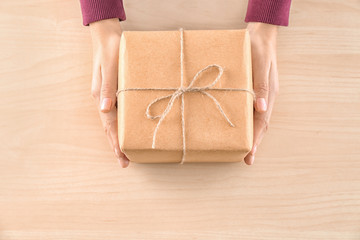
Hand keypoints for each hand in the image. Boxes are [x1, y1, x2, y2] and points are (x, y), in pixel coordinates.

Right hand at [89, 18, 129, 167]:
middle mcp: (102, 99)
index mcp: (101, 96)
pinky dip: (119, 125)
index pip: (109, 124)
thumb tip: (104, 109)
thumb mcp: (109, 67)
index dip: (116, 141)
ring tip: (124, 152)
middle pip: (109, 127)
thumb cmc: (110, 49)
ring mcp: (106, 96)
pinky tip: (124, 129)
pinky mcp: (112, 91)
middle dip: (116, 145)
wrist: (106, 36)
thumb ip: (107, 87)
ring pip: (112, 122)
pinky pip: (115, 112)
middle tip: (124, 163)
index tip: (122, 156)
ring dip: (117, 138)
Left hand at [244, 22, 279, 164]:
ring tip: (244, 149)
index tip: (249, 154)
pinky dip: (248, 121)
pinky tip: (241, 126)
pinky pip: (251, 110)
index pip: (262, 122)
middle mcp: (265, 98)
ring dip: (251, 134)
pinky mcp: (254, 90)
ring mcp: (260, 95)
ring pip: (256, 119)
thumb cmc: (258, 48)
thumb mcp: (260, 65)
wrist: (260, 35)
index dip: (255, 139)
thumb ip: (261, 86)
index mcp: (268, 94)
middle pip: (260, 124)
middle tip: (247, 160)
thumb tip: (260, 108)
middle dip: (254, 142)